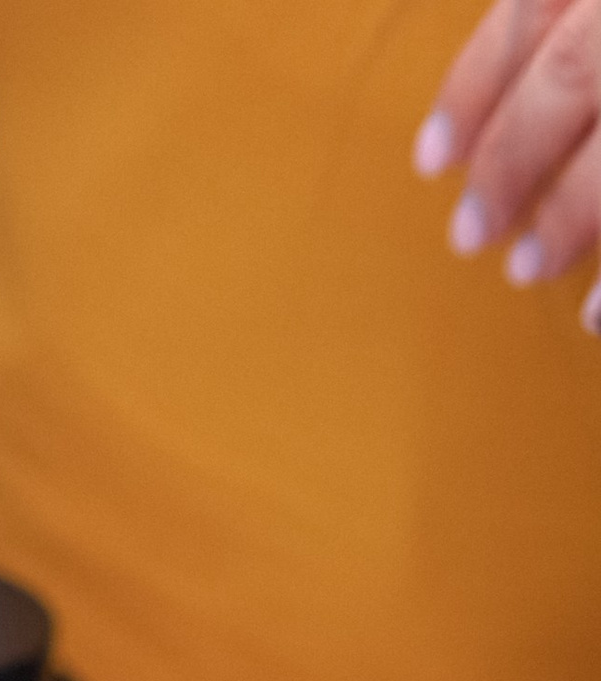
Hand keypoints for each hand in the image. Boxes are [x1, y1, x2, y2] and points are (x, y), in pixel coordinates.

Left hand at [417, 0, 600, 313]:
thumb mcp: (588, 21)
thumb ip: (556, 41)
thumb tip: (487, 129)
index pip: (529, 16)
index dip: (474, 88)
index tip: (429, 162)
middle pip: (571, 76)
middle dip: (511, 160)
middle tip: (467, 236)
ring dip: (570, 214)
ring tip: (526, 270)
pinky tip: (593, 317)